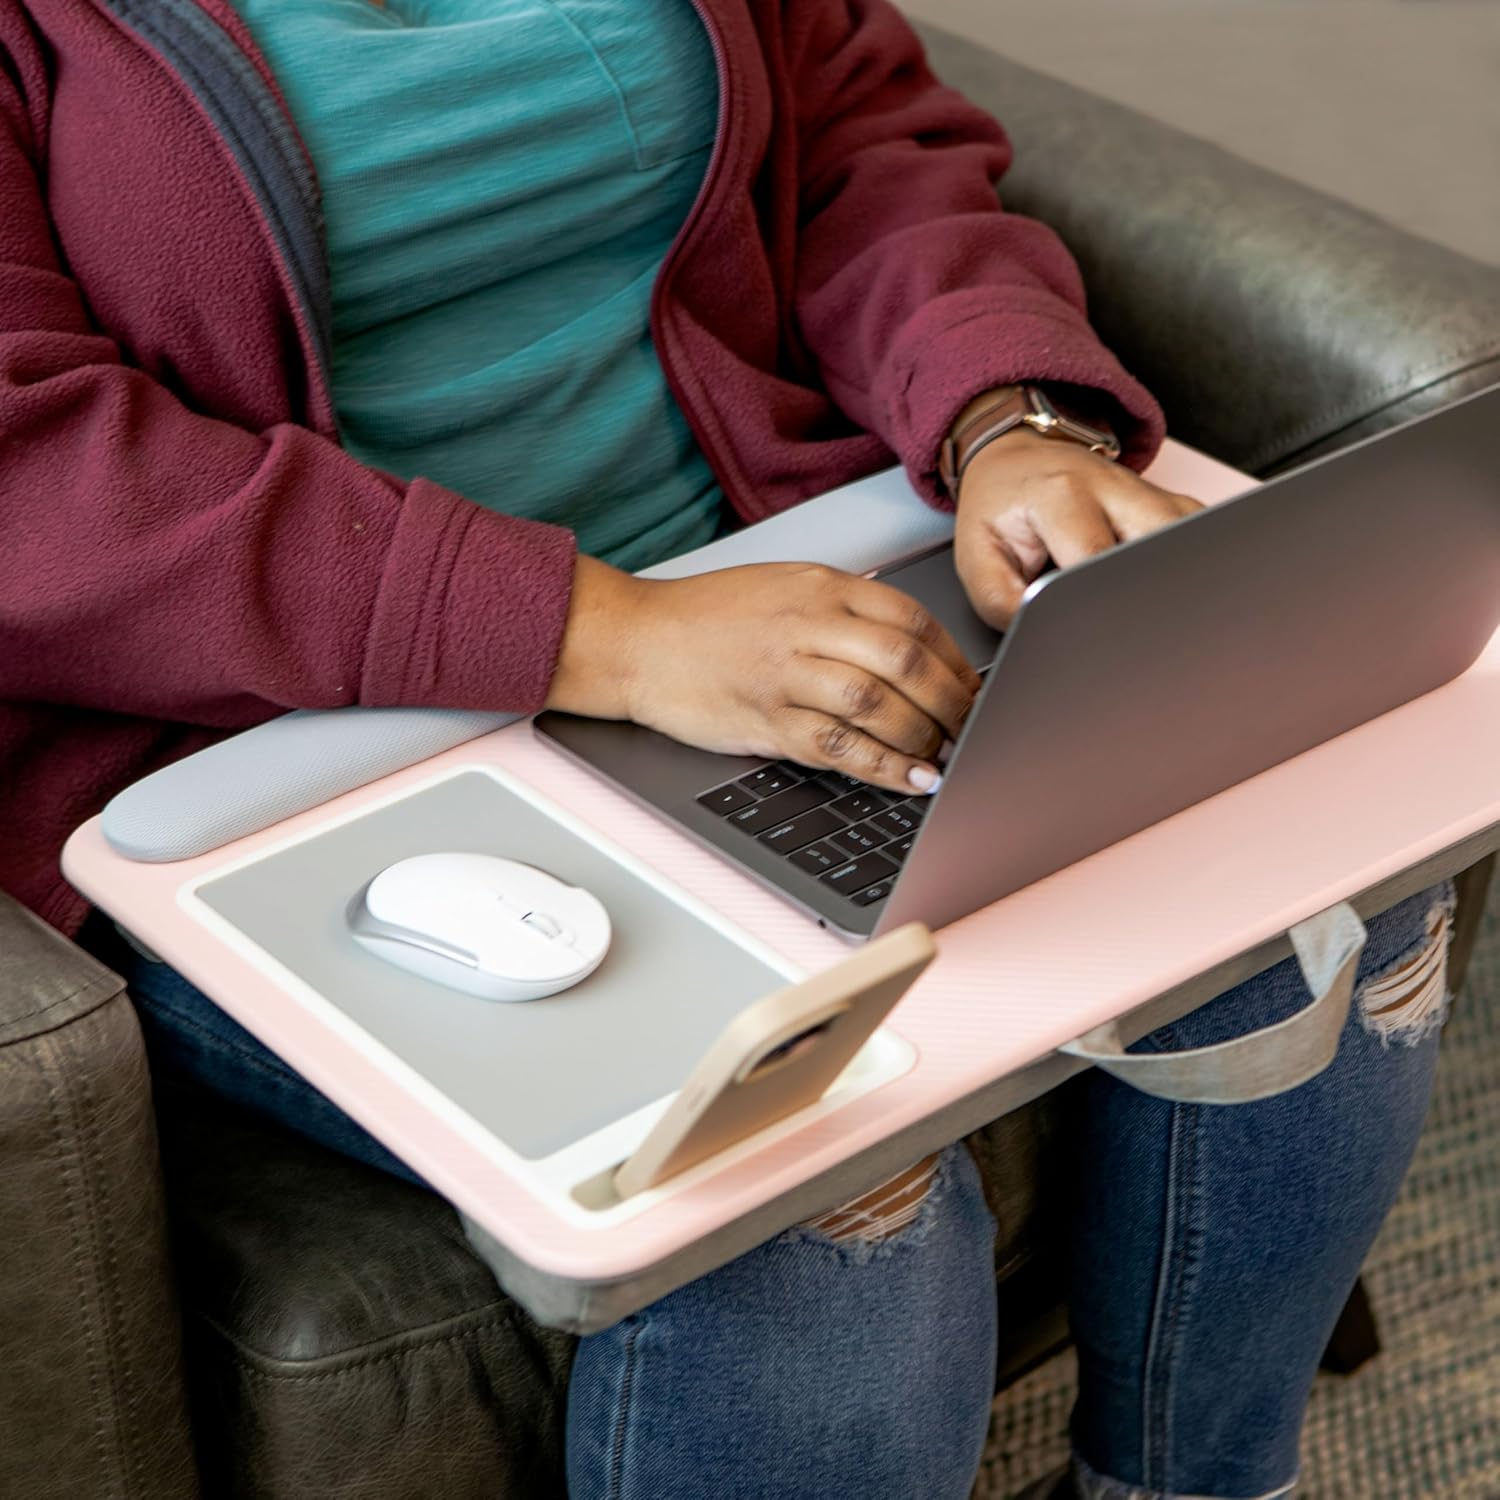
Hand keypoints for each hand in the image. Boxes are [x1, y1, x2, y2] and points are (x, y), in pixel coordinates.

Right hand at [546, 556, 981, 794]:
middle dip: (952, 701)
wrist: (637, 640)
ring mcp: (787, 674)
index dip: (953, 659)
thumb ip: (843, 609)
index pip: (910, 619)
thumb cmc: (708, 618)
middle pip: (905, 661)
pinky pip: (838, 746)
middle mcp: (808, 625)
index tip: (972, 687)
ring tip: (945, 756)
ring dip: (923, 735)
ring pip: (877, 703)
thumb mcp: (783, 588)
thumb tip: (910, 647)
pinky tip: (908, 778)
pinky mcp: (766, 719)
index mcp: (821, 587)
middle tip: (972, 727)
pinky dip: (882, 766)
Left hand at [953, 426, 1201, 628]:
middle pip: (1160, 550)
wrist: (1019, 461)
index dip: (1099, 603)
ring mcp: (1154, 494)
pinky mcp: (1175, 507)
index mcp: (1063, 494)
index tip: (1099, 638)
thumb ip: (1003, 601)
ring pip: (1192, 546)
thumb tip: (1041, 638)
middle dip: (1150, 598)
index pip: (1096, 557)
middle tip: (1133, 637)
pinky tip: (1176, 599)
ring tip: (1156, 621)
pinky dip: (1192, 573)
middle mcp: (1117, 487)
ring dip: (1177, 586)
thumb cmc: (999, 511)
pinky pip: (1200, 543)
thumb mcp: (977, 557)